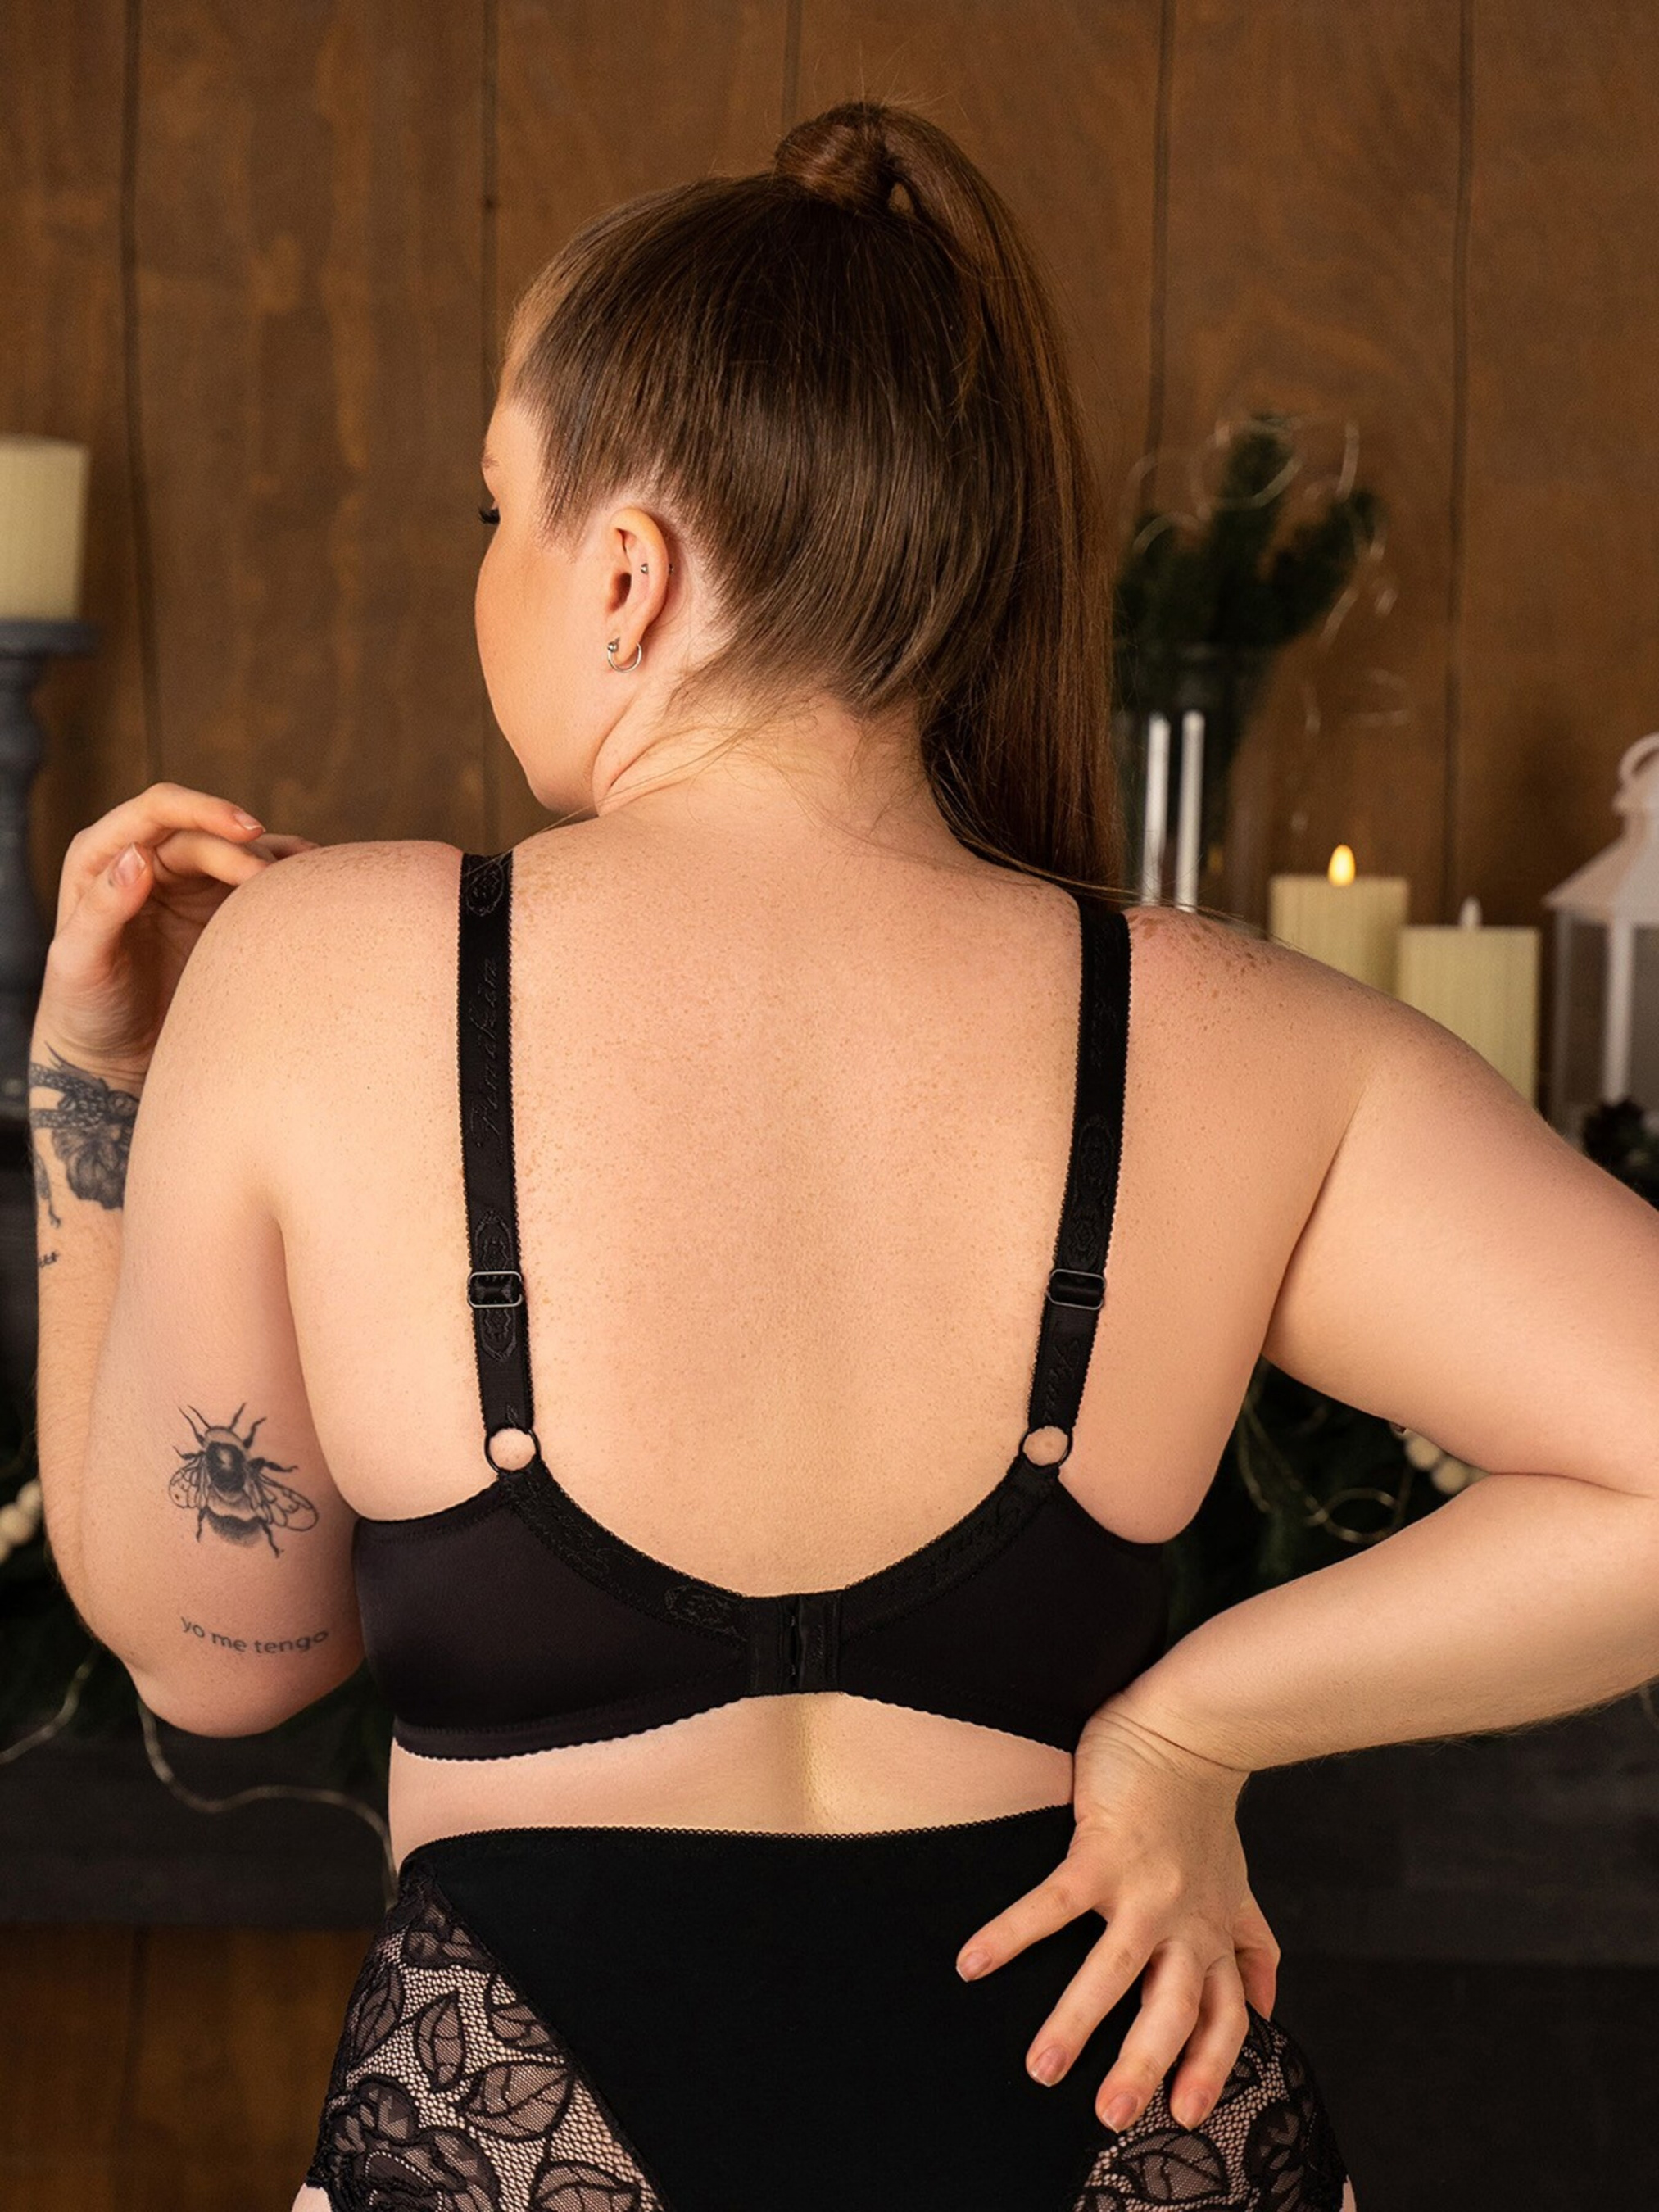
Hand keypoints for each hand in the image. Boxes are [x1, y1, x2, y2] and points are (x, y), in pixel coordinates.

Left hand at [32, 781, 318, 1084]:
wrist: (114, 1054)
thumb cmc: (85, 1009)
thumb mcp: (79, 963)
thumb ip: (102, 908)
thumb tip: (138, 855)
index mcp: (102, 857)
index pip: (157, 811)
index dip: (203, 810)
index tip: (247, 830)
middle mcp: (147, 858)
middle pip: (206, 835)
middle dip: (244, 852)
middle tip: (274, 885)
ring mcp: (187, 883)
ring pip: (238, 852)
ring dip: (272, 861)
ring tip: (305, 883)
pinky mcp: (219, 909)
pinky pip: (257, 879)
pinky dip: (287, 875)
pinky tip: (314, 880)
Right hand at [953, 1701, 1274, 2135]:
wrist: (1189, 1731)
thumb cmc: (1202, 1808)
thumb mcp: (1238, 1886)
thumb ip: (1252, 1947)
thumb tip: (1269, 2009)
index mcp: (1214, 1933)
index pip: (1227, 2017)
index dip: (1210, 2068)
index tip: (1185, 2114)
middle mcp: (1185, 1921)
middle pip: (1173, 2011)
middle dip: (1144, 2067)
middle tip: (1111, 2115)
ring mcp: (1144, 1889)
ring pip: (1115, 1971)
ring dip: (1076, 2022)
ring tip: (1041, 2067)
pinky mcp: (1102, 1852)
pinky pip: (1052, 1906)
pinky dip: (1010, 1935)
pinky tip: (973, 1961)